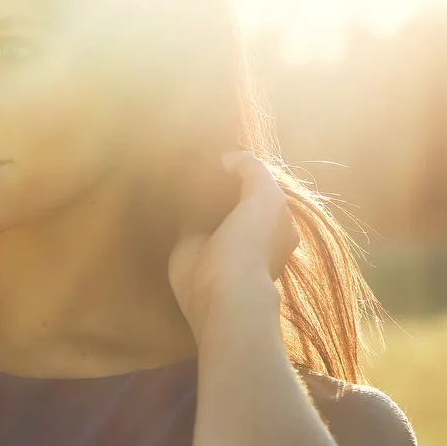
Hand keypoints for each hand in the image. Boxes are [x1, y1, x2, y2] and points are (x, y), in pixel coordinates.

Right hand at [168, 150, 300, 341]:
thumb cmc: (253, 242)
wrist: (223, 289)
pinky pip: (186, 218)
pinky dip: (180, 205)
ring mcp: (218, 240)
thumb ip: (252, 170)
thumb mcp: (266, 196)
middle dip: (221, 182)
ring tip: (183, 171)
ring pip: (210, 207)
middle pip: (234, 198)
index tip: (226, 158)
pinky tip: (170, 190)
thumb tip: (229, 157)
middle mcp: (248, 233)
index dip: (245, 171)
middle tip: (202, 161)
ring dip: (198, 193)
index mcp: (276, 225)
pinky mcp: (189, 247)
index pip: (261, 190)